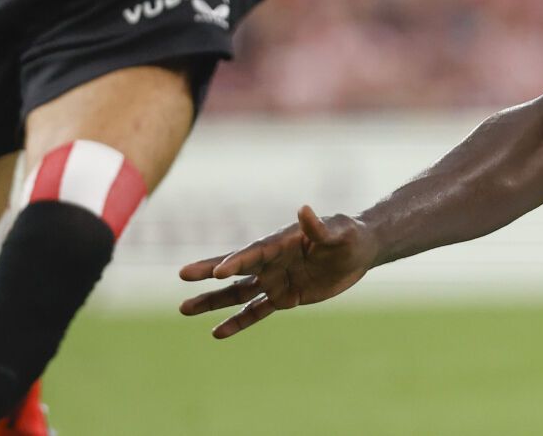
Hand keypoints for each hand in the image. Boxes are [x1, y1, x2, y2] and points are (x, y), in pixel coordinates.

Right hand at [178, 206, 376, 338]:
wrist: (359, 252)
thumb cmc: (349, 235)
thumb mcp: (339, 231)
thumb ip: (319, 226)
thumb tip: (304, 209)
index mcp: (282, 242)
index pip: (255, 253)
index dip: (236, 261)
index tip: (216, 272)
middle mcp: (272, 261)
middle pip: (236, 268)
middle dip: (208, 272)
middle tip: (182, 275)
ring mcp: (275, 279)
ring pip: (238, 293)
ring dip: (212, 301)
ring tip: (184, 309)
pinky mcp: (284, 297)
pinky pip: (256, 312)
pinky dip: (238, 322)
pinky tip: (217, 333)